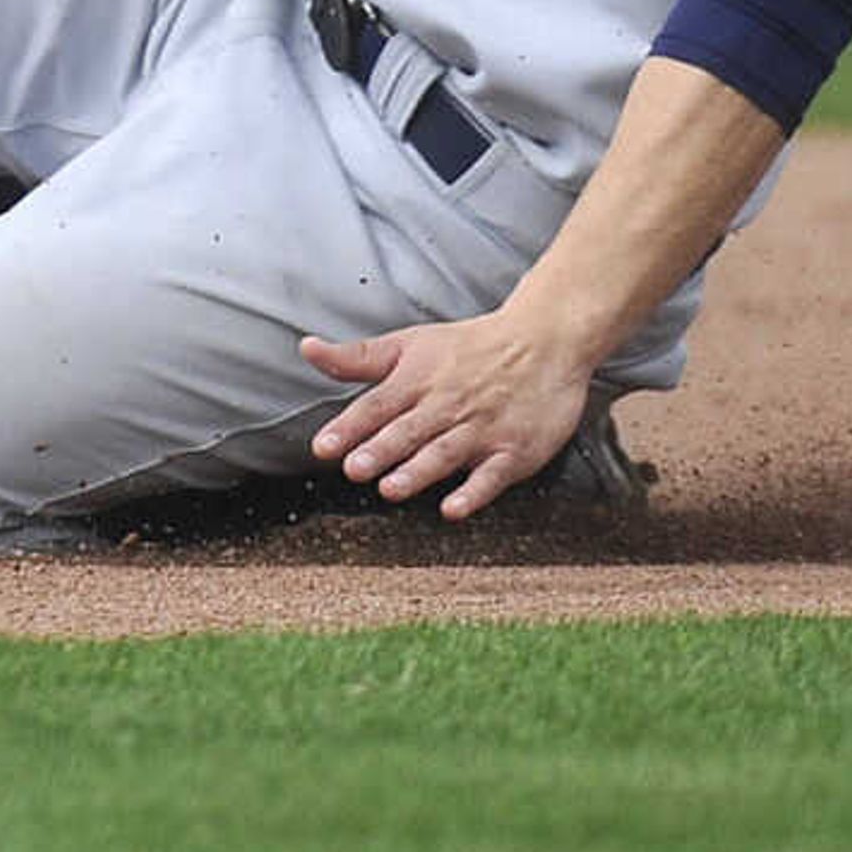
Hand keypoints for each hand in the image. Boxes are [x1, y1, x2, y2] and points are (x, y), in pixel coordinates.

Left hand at [299, 312, 595, 518]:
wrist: (544, 342)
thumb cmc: (469, 347)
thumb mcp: (409, 344)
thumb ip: (358, 357)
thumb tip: (307, 349)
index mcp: (417, 380)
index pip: (376, 406)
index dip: (349, 427)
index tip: (323, 447)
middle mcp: (447, 405)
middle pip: (408, 430)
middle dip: (380, 450)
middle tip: (354, 469)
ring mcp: (482, 429)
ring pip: (445, 453)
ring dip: (418, 471)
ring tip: (390, 489)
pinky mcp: (514, 450)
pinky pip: (492, 475)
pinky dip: (473, 493)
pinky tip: (453, 510)